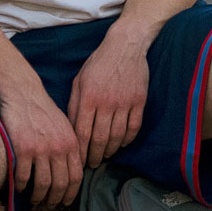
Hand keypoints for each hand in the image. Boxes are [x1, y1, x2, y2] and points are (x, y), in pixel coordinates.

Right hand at [0, 83, 83, 208]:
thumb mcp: (64, 125)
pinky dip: (21, 185)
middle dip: (55, 199)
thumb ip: (70, 145)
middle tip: (49, 205)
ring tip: (35, 199)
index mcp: (71, 142)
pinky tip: (19, 187)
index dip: (71, 193)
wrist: (23, 91)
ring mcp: (41, 149)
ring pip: (42, 184)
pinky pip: (23, 176)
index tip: (65, 201)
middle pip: (60, 184)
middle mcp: (59, 148)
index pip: (76, 176)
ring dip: (38, 197)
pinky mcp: (23, 148)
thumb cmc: (42, 108)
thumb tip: (73, 168)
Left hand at [68, 31, 149, 167]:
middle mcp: (106, 102)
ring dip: (110, 150)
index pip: (83, 132)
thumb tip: (72, 129)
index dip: (81, 151)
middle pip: (100, 138)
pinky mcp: (139, 101)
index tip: (79, 161)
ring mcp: (124, 102)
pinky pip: (134, 127)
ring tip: (105, 156)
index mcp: (88, 97)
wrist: (125, 46)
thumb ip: (74, 104)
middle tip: (92, 164)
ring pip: (117, 136)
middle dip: (95, 155)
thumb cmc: (98, 64)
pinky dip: (127, 139)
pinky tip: (121, 144)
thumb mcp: (79, 81)